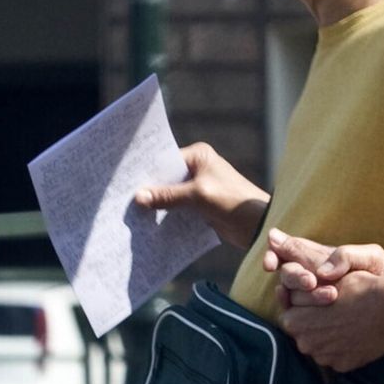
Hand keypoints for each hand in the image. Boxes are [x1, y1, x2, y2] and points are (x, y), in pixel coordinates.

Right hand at [133, 142, 269, 248]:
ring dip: (156, 206)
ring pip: (170, 196)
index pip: (165, 161)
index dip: (147, 172)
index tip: (125, 182)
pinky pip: (178, 209)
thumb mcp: (198, 196)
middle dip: (149, 191)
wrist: (259, 226)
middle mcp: (198, 168)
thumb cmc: (234, 202)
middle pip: (166, 179)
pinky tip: (150, 225)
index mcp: (198, 156)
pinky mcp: (200, 206)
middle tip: (124, 201)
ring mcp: (198, 188)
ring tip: (132, 215)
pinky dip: (167, 216)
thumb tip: (139, 197)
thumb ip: (168, 196)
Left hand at [264, 230, 383, 371]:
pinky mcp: (343, 365)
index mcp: (296, 322)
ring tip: (344, 316)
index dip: (304, 302)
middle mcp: (306, 344)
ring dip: (326, 332)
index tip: (319, 293)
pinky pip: (335, 354)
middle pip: (303, 329)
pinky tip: (354, 330)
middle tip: (332, 304)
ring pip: (319, 343)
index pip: (290, 312)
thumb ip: (300, 281)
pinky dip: (342, 344)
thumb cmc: (362, 286)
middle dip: (312, 318)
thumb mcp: (328, 274)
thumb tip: (282, 284)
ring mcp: (325, 357)